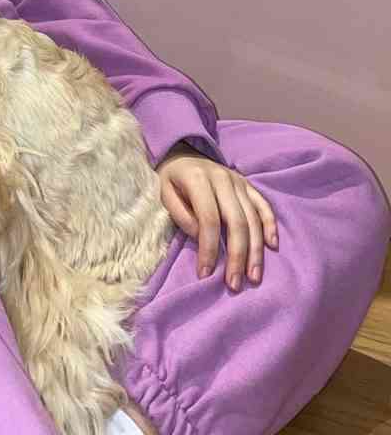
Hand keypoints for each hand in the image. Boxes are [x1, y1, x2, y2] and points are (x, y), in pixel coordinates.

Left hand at [158, 142, 277, 290]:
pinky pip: (264, 206)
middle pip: (236, 222)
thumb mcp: (164, 193)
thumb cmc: (172, 179)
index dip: (209, 248)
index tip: (205, 274)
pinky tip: (272, 247)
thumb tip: (200, 237)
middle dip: (237, 256)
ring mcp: (238, 181)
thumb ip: (180, 214)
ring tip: (253, 277)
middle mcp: (223, 178)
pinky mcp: (248, 185)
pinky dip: (270, 225)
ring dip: (256, 250)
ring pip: (253, 218)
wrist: (182, 152)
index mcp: (198, 179)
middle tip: (235, 284)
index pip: (208, 219)